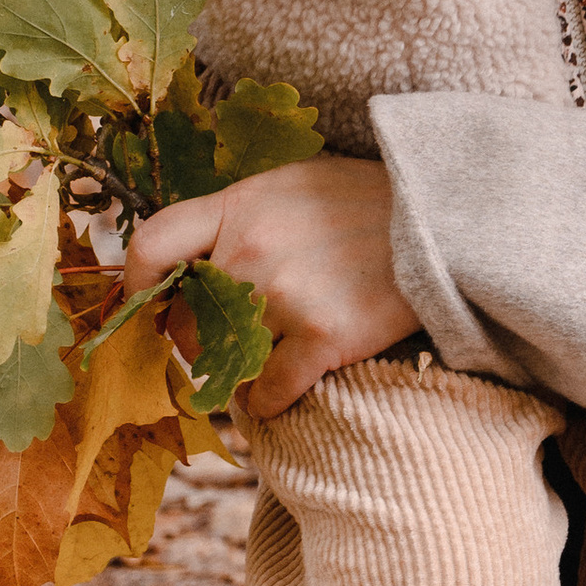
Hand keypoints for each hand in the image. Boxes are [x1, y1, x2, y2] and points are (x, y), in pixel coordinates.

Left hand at [125, 156, 416, 419]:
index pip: (151, 246)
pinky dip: (270, 401)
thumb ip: (243, 216)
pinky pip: (268, 393)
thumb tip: (196, 262)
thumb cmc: (371, 202)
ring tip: (264, 367)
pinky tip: (287, 389)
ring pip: (227, 364)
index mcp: (240, 206)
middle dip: (201, 342)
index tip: (148, 307)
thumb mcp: (297, 184)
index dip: (136, 286)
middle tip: (230, 346)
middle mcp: (251, 250)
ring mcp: (287, 294)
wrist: (449, 219)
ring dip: (238, 377)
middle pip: (187, 320)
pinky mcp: (325, 335)